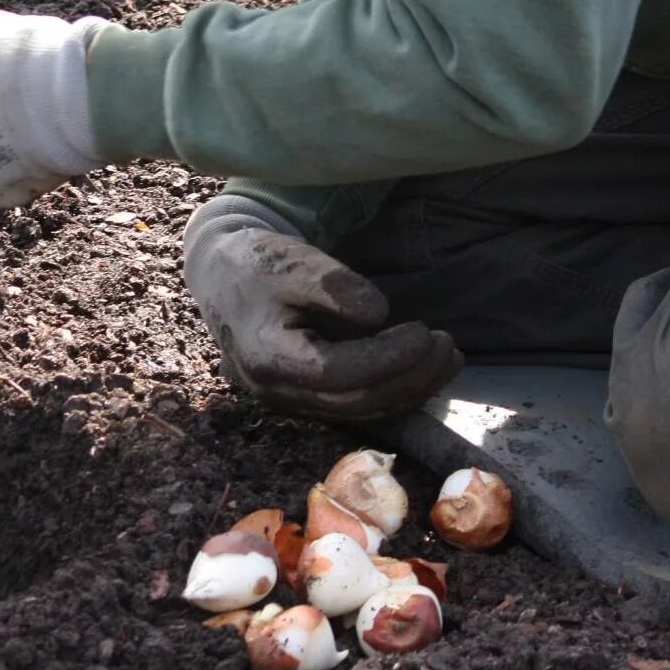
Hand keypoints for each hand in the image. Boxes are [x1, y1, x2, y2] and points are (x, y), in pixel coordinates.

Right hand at [185, 196, 461, 421]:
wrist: (222, 275)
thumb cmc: (255, 263)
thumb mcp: (289, 260)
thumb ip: (333, 286)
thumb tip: (380, 315)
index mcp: (268, 356)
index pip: (339, 372)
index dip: (388, 358)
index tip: (424, 332)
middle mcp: (278, 390)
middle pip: (355, 400)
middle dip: (409, 377)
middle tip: (446, 345)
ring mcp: (290, 400)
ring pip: (360, 410)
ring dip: (410, 389)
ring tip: (448, 358)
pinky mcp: (305, 397)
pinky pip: (356, 404)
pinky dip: (394, 391)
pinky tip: (423, 371)